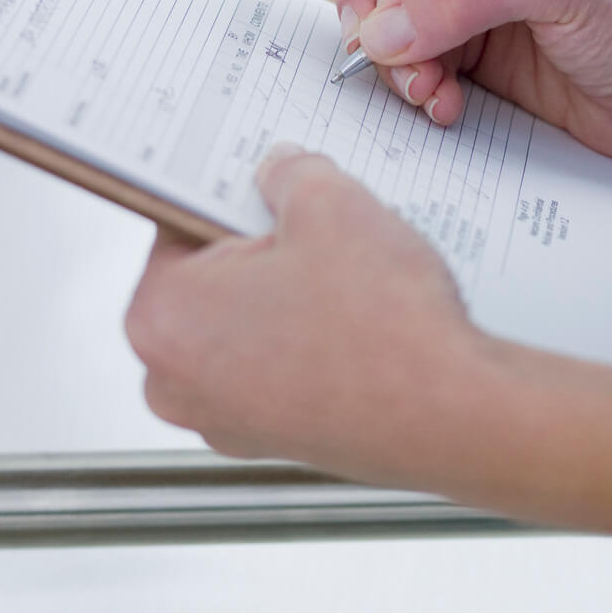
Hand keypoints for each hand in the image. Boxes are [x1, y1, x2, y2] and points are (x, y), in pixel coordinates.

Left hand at [125, 144, 484, 477]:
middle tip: (317, 229)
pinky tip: (360, 319)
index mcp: (161, 317)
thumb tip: (281, 173)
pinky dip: (310, 337)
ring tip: (349, 277)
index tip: (263, 185)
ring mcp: (223, 419)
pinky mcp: (272, 439)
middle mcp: (174, 381)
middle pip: (211, 278)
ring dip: (290, 293)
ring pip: (248, 322)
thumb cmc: (381, 331)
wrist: (450, 416)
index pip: (176, 224)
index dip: (232, 194)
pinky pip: (277, 364)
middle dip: (261, 248)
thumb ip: (291, 173)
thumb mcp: (332, 204)